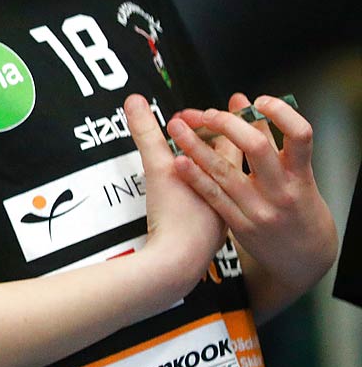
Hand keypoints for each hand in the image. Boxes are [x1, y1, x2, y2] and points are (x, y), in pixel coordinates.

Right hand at [123, 95, 224, 298]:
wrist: (178, 266)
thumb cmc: (177, 219)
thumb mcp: (160, 169)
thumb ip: (147, 133)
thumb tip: (134, 100)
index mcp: (225, 179)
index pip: (230, 143)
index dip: (222, 123)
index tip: (215, 109)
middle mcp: (229, 196)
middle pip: (232, 164)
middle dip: (223, 144)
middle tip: (212, 128)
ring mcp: (220, 218)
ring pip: (225, 189)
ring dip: (215, 173)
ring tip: (202, 161)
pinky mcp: (206, 236)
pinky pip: (212, 210)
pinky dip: (205, 198)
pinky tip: (194, 199)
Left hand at [167, 93, 336, 301]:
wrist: (305, 260)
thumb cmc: (302, 212)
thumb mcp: (298, 177)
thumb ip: (271, 140)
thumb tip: (245, 103)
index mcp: (301, 175)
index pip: (300, 135)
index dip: (280, 113)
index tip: (259, 101)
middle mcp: (282, 191)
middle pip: (257, 148)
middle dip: (228, 124)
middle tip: (208, 114)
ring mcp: (260, 209)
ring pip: (226, 172)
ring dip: (197, 146)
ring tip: (177, 126)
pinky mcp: (241, 225)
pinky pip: (214, 197)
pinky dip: (196, 177)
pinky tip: (179, 161)